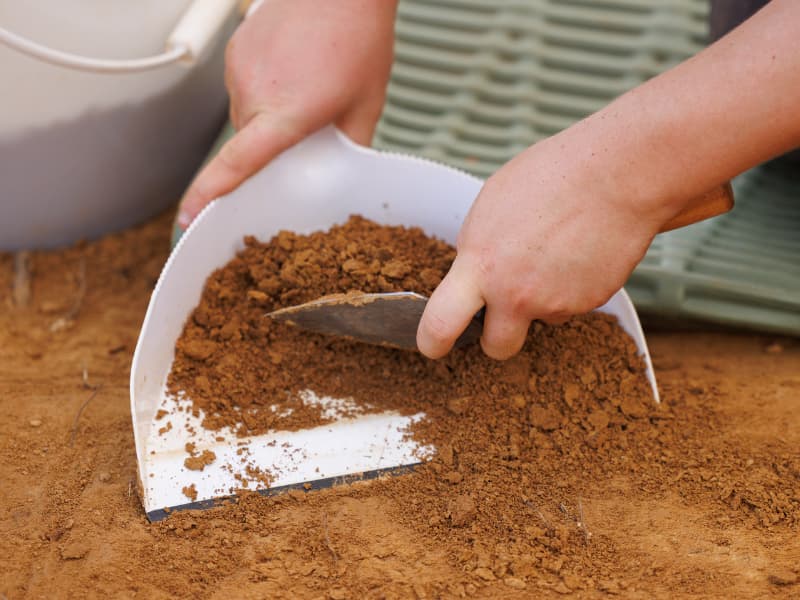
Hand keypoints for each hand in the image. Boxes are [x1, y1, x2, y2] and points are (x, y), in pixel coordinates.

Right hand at [178, 0, 396, 227]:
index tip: (189, 219)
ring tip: (305, 86)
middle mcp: (254, 93)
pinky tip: (293, 71)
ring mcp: (239, 69)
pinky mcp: (235, 51)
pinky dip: (264, 91)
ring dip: (269, 116)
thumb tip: (344, 175)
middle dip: (272, 148)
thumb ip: (351, 148)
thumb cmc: (357, 39)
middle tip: (309, 124)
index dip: (208, 195)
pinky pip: (243, 88)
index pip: (237, 164)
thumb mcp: (366, 106)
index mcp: (285, 113)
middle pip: (249, 145)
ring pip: (246, 116)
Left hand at [416, 130, 664, 360]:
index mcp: (480, 265)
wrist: (615, 174)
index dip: (432, 342)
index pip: (440, 325)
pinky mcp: (589, 303)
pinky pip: (571, 306)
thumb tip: (472, 273)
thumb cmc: (551, 177)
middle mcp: (515, 294)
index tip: (433, 345)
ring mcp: (555, 303)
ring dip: (541, 301)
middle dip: (497, 337)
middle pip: (497, 348)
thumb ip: (477, 250)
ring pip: (540, 320)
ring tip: (554, 254)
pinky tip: (577, 253)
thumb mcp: (490, 207)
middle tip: (502, 315)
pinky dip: (571, 287)